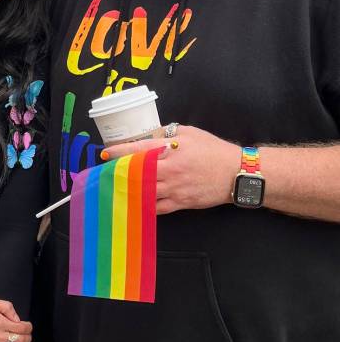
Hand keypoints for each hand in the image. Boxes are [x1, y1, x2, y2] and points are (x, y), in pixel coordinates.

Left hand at [103, 125, 240, 214]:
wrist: (237, 173)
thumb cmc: (213, 151)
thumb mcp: (190, 133)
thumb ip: (167, 134)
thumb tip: (148, 135)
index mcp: (172, 150)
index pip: (139, 150)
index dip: (119, 152)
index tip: (105, 152)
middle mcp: (170, 170)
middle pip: (136, 173)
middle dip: (118, 173)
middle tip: (105, 172)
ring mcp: (174, 188)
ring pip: (143, 191)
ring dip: (127, 190)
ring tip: (113, 188)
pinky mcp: (180, 202)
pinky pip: (155, 207)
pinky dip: (142, 206)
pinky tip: (131, 203)